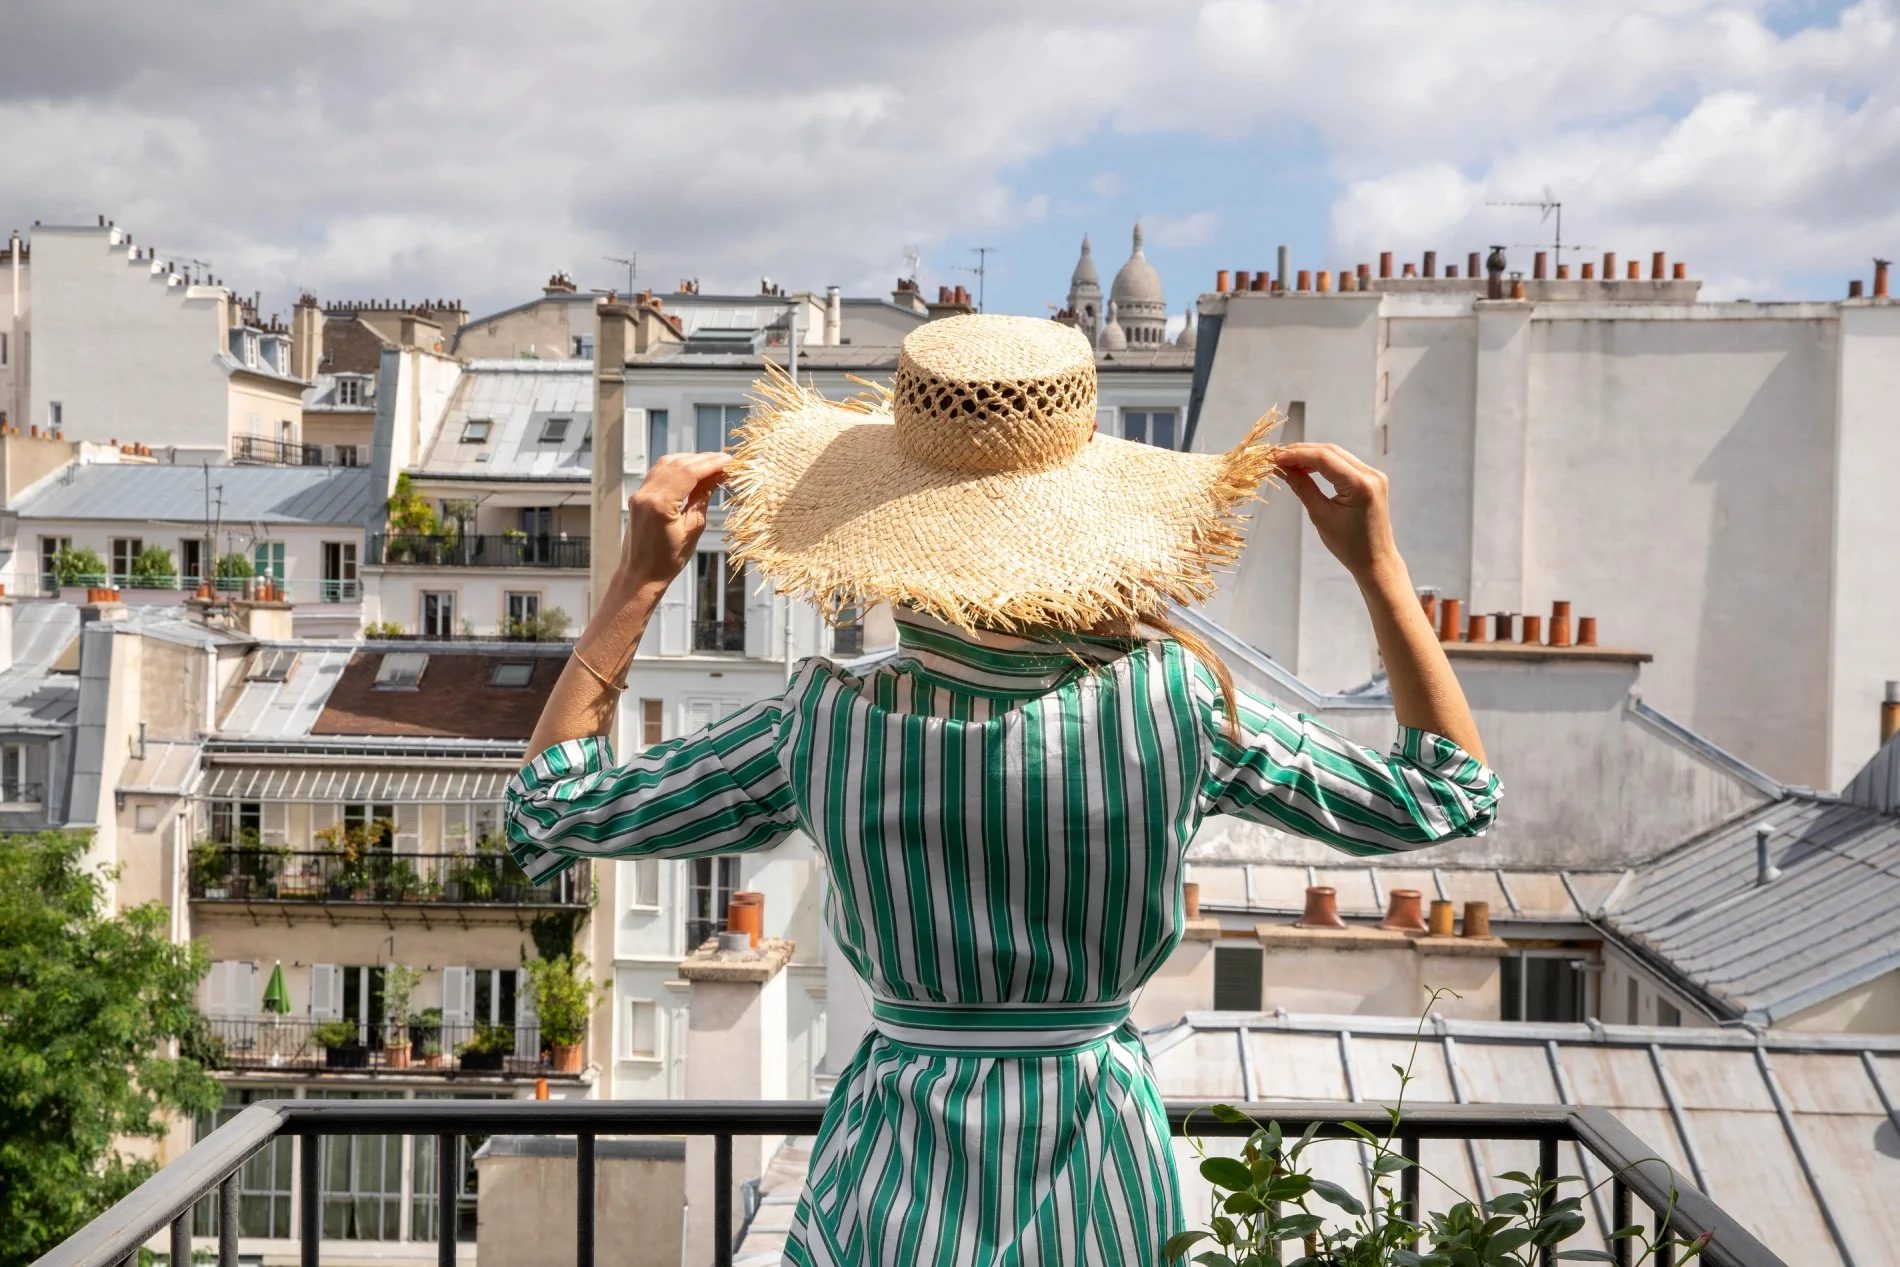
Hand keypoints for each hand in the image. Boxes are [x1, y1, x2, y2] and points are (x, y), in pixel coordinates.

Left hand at [613, 451, 730, 592]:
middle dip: (703, 459)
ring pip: (667, 463)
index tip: (729, 460)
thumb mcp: (693, 528)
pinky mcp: (639, 495)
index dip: (711, 463)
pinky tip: (693, 471)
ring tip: (711, 465)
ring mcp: (639, 493)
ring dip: (690, 460)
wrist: (640, 574)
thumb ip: (702, 498)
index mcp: (661, 504)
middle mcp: (646, 494)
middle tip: (725, 462)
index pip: (689, 472)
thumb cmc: (668, 559)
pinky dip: (677, 467)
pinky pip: (659, 472)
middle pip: (678, 463)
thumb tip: (717, 476)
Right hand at [1274, 442, 1398, 580]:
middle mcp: (1371, 474)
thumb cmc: (1348, 545)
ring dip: (1312, 455)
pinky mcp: (1371, 478)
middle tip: (1277, 457)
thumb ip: (1302, 487)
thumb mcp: (1320, 516)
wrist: (1375, 560)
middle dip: (1302, 452)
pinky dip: (1324, 463)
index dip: (1297, 454)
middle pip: (1331, 451)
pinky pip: (1344, 463)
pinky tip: (1307, 468)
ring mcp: (1374, 474)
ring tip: (1288, 463)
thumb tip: (1282, 468)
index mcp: (1360, 485)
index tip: (1275, 457)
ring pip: (1337, 454)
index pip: (1324, 458)